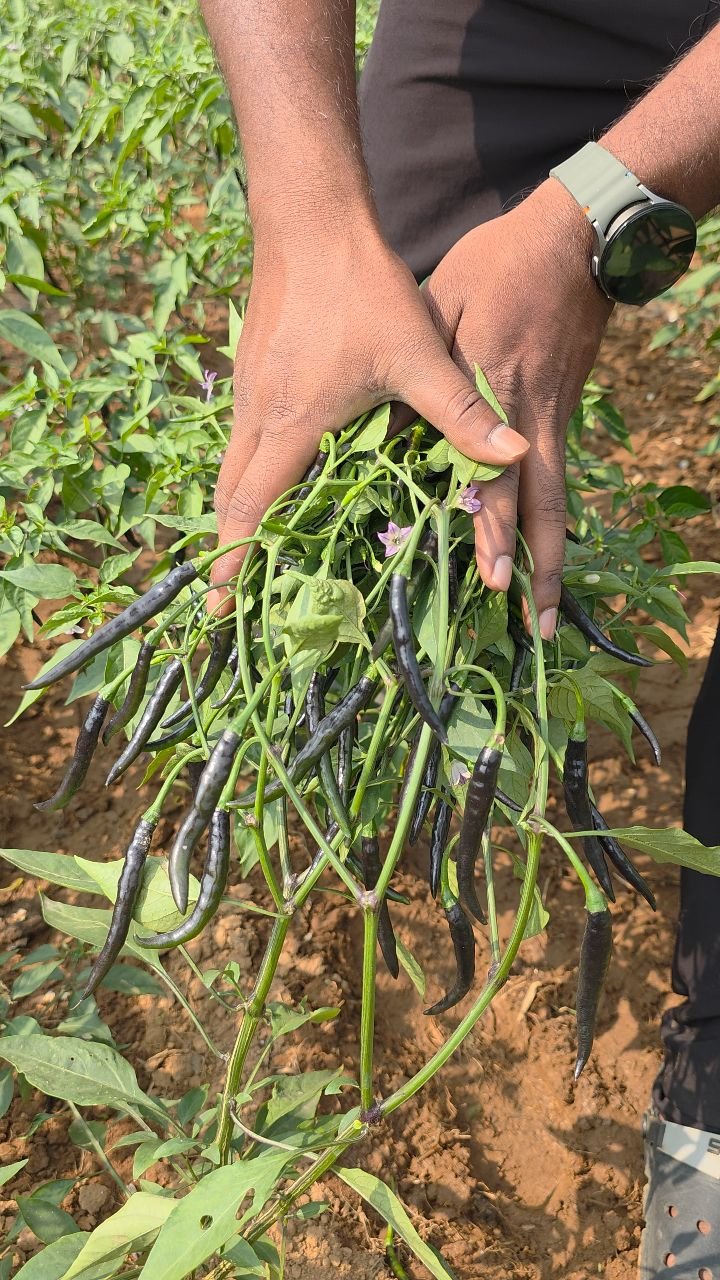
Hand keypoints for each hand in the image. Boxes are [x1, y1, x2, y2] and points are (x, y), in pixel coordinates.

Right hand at [208, 213, 528, 610]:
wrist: (310, 218)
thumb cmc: (360, 287)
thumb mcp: (416, 354)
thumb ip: (460, 412)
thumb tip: (516, 456)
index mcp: (290, 424)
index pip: (252, 509)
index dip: (234, 562)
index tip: (215, 606)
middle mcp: (256, 415)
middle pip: (230, 497)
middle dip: (227, 549)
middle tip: (225, 597)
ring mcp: (247, 392)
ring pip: (232, 467)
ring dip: (237, 511)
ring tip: (244, 552)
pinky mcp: (252, 372)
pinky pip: (241, 439)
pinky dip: (247, 473)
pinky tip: (273, 480)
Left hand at [422, 179, 613, 636]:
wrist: (574, 238)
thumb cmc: (498, 266)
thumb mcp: (442, 306)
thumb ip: (419, 372)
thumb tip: (385, 429)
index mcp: (495, 390)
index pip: (496, 475)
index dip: (496, 530)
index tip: (495, 579)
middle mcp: (530, 417)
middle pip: (541, 506)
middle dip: (538, 566)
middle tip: (536, 623)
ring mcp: (552, 419)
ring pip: (556, 500)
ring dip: (552, 556)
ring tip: (549, 607)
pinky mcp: (560, 414)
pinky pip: (556, 480)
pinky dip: (549, 523)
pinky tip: (540, 554)